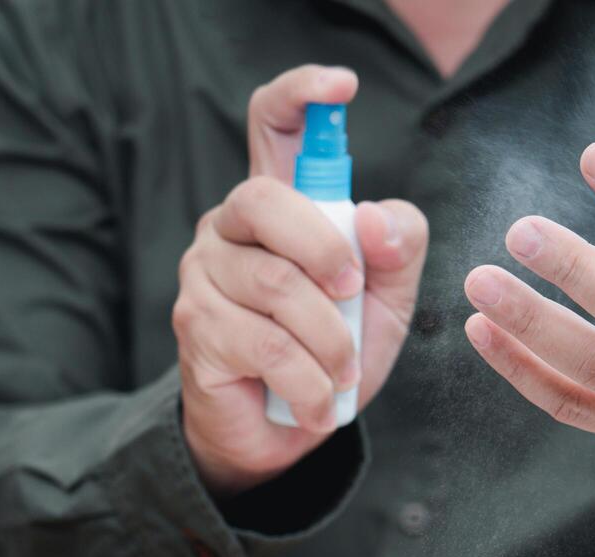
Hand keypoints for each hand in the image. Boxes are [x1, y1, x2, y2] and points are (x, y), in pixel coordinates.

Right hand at [175, 65, 429, 496]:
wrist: (288, 432)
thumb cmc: (334, 350)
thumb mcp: (387, 298)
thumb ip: (398, 248)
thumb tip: (377, 220)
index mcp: (281, 204)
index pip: (275, 125)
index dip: (301, 95)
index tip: (341, 86)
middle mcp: (231, 226)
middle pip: (266, 201)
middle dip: (325, 249)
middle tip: (353, 291)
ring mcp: (204, 275)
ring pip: (277, 287)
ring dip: (330, 341)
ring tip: (343, 373)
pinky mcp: (196, 329)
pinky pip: (268, 347)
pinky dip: (312, 383)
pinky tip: (320, 403)